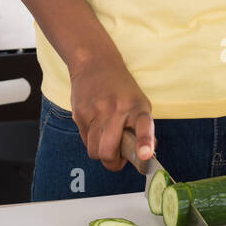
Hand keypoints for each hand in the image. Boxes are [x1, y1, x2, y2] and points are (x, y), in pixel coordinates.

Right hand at [68, 39, 154, 171]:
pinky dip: (91, 140)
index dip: (144, 142)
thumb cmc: (121, 88)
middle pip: (108, 152)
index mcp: (138, 107)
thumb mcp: (139, 102)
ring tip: (106, 140)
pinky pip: (84, 141)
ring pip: (94, 151)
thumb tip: (143, 156)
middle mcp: (118, 110)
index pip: (144, 126)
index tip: (145, 154)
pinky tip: (95, 127)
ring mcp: (97, 112)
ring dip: (100, 152)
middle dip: (112, 162)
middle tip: (116, 158)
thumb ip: (141, 128)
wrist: (95, 64)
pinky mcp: (80, 113)